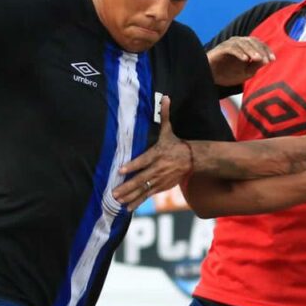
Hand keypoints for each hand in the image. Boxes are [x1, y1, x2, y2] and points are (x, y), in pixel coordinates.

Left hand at [112, 96, 192, 210]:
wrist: (191, 159)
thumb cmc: (175, 144)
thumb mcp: (169, 130)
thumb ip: (164, 115)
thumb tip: (165, 97)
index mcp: (157, 154)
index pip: (143, 161)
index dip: (132, 166)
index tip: (121, 170)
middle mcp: (157, 169)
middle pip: (140, 179)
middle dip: (127, 187)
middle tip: (114, 192)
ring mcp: (159, 180)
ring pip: (142, 189)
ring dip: (129, 196)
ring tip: (117, 200)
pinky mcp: (160, 187)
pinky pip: (147, 196)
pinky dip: (137, 202)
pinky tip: (127, 208)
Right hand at [206, 36, 274, 86]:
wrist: (210, 78)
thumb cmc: (227, 74)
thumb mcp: (245, 73)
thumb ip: (255, 67)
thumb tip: (266, 61)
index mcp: (246, 47)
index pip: (259, 44)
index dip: (266, 51)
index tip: (272, 60)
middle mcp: (238, 42)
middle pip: (252, 41)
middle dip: (260, 51)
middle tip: (266, 60)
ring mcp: (229, 44)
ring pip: (243, 43)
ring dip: (251, 51)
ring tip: (257, 59)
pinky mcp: (221, 48)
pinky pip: (231, 48)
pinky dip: (239, 52)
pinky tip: (245, 59)